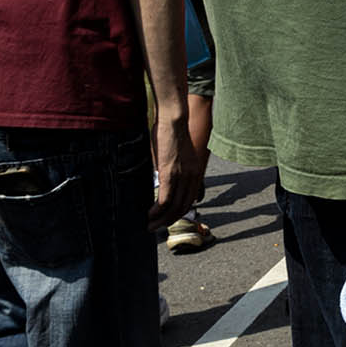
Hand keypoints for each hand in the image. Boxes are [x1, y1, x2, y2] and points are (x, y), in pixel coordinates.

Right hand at [147, 111, 204, 230]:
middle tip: (156, 227)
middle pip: (183, 207)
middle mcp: (192, 177)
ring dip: (161, 220)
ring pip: (174, 207)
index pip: (190, 200)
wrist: (174, 119)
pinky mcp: (170, 174)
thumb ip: (174, 168)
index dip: (178, 213)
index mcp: (196, 173)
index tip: (167, 219)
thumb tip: (163, 176)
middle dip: (169, 221)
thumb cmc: (172, 133)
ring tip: (150, 225)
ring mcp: (182, 176)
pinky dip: (157, 210)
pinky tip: (149, 215)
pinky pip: (165, 199)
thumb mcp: (177, 154)